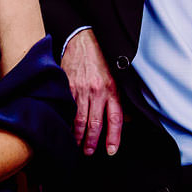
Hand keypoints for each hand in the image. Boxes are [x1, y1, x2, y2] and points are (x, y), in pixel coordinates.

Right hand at [61, 28, 122, 154]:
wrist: (83, 39)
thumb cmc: (100, 60)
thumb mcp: (116, 77)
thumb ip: (119, 99)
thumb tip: (126, 120)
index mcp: (112, 89)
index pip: (115, 119)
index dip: (114, 137)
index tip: (111, 151)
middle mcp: (97, 91)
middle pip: (95, 124)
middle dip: (91, 142)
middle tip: (88, 153)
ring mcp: (81, 89)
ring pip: (79, 119)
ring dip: (77, 136)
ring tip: (76, 145)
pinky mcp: (67, 85)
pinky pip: (66, 108)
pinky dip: (65, 121)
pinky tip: (64, 129)